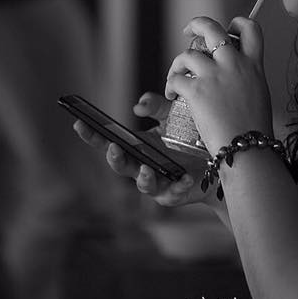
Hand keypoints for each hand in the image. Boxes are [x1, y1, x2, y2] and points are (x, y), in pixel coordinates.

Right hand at [73, 92, 212, 206]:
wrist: (217, 159)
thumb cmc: (189, 137)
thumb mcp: (172, 116)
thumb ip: (156, 107)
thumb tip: (138, 105)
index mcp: (137, 146)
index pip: (108, 141)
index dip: (92, 135)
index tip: (79, 123)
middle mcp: (142, 165)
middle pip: (121, 165)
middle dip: (115, 158)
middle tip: (114, 149)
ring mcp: (158, 182)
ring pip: (143, 185)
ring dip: (143, 178)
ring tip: (147, 169)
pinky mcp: (175, 193)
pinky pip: (173, 193)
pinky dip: (177, 186)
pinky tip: (184, 178)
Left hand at [164, 16, 272, 152]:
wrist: (246, 148)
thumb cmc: (254, 129)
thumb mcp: (259, 95)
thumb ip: (247, 79)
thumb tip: (236, 77)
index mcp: (253, 65)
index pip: (250, 29)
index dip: (237, 23)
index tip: (227, 30)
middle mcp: (234, 64)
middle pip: (212, 28)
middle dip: (196, 24)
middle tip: (187, 31)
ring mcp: (214, 76)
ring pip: (187, 54)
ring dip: (177, 64)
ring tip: (175, 76)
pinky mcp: (197, 90)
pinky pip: (176, 79)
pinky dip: (171, 85)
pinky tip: (173, 95)